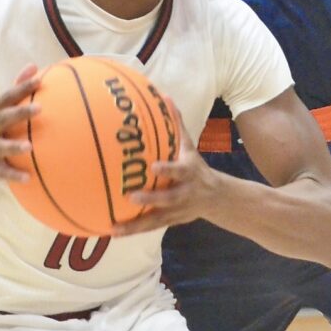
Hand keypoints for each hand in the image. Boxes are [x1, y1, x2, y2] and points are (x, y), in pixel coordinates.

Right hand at [0, 65, 40, 186]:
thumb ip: (15, 91)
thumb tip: (34, 67)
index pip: (5, 98)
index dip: (21, 88)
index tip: (39, 80)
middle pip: (1, 119)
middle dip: (19, 113)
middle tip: (40, 108)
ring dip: (14, 146)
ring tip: (30, 146)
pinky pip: (2, 173)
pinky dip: (14, 175)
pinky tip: (28, 177)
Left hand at [113, 120, 212, 235]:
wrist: (217, 198)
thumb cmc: (195, 167)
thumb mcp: (190, 147)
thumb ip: (177, 124)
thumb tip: (165, 97)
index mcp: (188, 173)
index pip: (179, 171)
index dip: (168, 170)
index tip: (153, 167)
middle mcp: (184, 193)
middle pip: (167, 198)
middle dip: (150, 199)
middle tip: (130, 196)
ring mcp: (176, 211)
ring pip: (156, 219)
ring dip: (135, 225)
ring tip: (114, 228)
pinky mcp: (170, 221)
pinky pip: (150, 227)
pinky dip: (132, 231)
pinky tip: (113, 233)